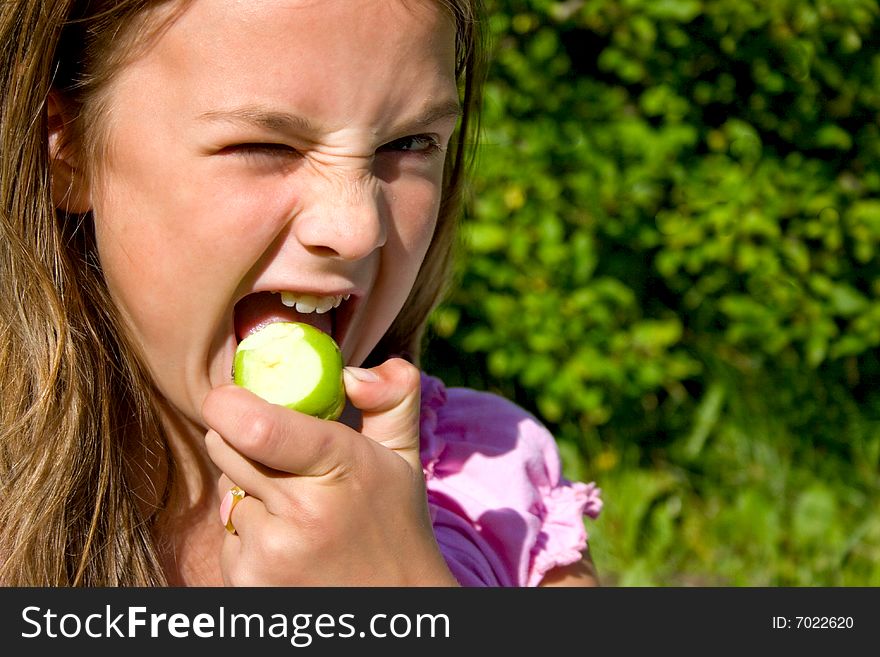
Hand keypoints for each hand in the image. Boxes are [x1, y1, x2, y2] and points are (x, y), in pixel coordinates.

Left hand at [202, 357, 457, 585]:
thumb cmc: (393, 523)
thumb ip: (392, 396)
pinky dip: (248, 533)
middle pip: (225, 446)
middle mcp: (304, 511)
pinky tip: (288, 546)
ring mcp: (271, 552)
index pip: (258, 427)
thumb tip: (352, 372)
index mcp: (342, 466)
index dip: (228, 404)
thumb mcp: (403, 456)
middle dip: (241, 439)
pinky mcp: (248, 582)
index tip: (229, 399)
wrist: (394, 605)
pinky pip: (226, 533)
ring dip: (249, 493)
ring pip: (225, 489)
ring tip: (298, 514)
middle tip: (279, 456)